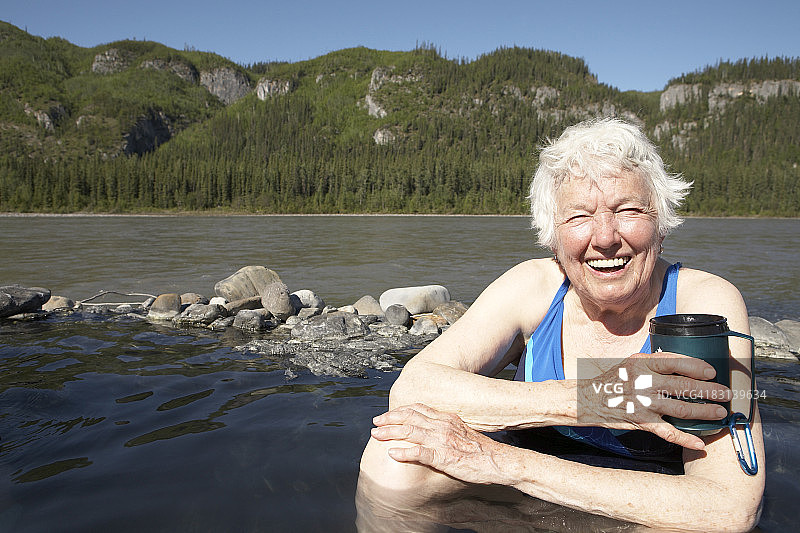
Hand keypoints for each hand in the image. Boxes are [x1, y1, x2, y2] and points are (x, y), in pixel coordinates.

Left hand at [370, 403, 513, 485]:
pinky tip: (392, 453)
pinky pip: (420, 453)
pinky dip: (404, 452)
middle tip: (375, 422)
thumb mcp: (462, 431)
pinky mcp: (444, 456)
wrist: (498, 460)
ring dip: (391, 433)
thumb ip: (446, 427)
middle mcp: (442, 425)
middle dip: (389, 419)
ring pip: (410, 432)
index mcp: (446, 418)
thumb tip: (430, 428)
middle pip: (410, 417)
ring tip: (376, 435)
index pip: (418, 409)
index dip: (400, 410)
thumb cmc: (481, 450)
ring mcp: (442, 440)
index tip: (387, 414)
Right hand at [577, 352, 731, 449]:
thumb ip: (656, 362)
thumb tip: (686, 363)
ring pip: (681, 408)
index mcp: (642, 364)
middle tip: (725, 394)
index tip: (712, 372)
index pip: (675, 362)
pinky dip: (685, 439)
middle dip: (709, 391)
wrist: (590, 398)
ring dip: (704, 412)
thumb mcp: (633, 362)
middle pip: (683, 386)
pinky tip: (700, 442)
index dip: (697, 367)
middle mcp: (644, 383)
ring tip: (720, 413)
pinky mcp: (642, 421)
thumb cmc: (615, 378)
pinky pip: (668, 432)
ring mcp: (644, 403)